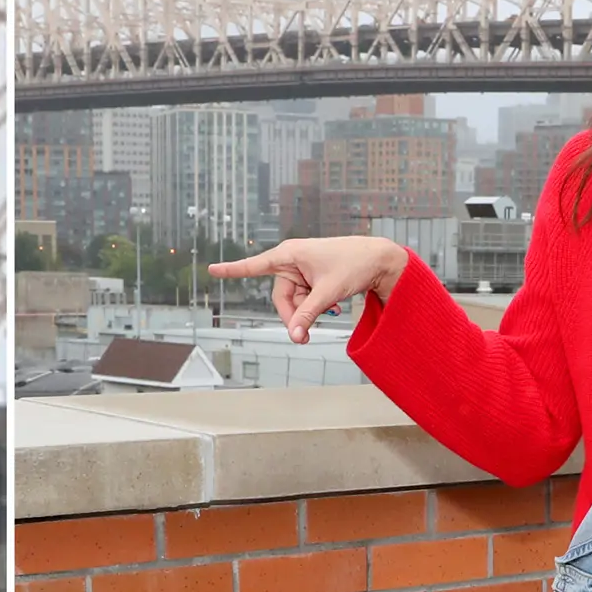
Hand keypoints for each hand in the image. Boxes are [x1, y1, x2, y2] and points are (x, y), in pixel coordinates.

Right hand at [208, 237, 409, 343]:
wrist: (378, 259)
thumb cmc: (354, 264)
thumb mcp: (328, 292)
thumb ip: (308, 315)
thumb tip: (294, 335)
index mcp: (290, 254)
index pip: (256, 265)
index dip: (233, 270)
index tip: (213, 269)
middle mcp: (292, 260)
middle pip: (281, 297)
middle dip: (294, 316)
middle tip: (304, 338)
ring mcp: (302, 270)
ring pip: (294, 302)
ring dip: (308, 313)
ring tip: (331, 310)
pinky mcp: (311, 278)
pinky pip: (304, 299)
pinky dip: (315, 307)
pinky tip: (332, 305)